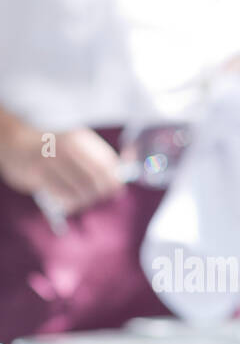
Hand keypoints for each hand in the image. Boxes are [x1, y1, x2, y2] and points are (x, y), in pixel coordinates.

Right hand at [0, 119, 122, 213]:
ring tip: (80, 198)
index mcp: (79, 140)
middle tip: (95, 196)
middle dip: (100, 194)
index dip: (115, 183)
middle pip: (97, 182)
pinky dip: (69, 203)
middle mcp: (65, 148)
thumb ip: (100, 160)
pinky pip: (62, 197)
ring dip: (84, 200)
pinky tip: (67, 201)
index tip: (115, 190)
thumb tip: (121, 182)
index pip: (108, 167)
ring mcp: (49, 161)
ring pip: (81, 192)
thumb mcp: (77, 144)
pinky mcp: (36, 175)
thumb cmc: (53, 148)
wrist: (14, 141)